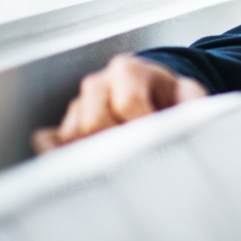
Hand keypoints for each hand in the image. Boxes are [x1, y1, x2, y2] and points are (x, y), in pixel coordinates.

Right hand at [30, 54, 206, 153]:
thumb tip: (190, 116)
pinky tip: (85, 170)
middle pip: (93, 123)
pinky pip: (48, 145)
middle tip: (139, 156)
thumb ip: (192, 101)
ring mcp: (77, 106)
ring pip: (72, 137)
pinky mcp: (62, 128)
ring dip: (96, 154)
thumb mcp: (188, 93)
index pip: (128, 102)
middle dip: (118, 143)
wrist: (151, 96)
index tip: (158, 141)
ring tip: (122, 160)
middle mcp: (97, 84)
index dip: (144, 126)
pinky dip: (61, 158)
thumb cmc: (169, 97)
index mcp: (128, 70)